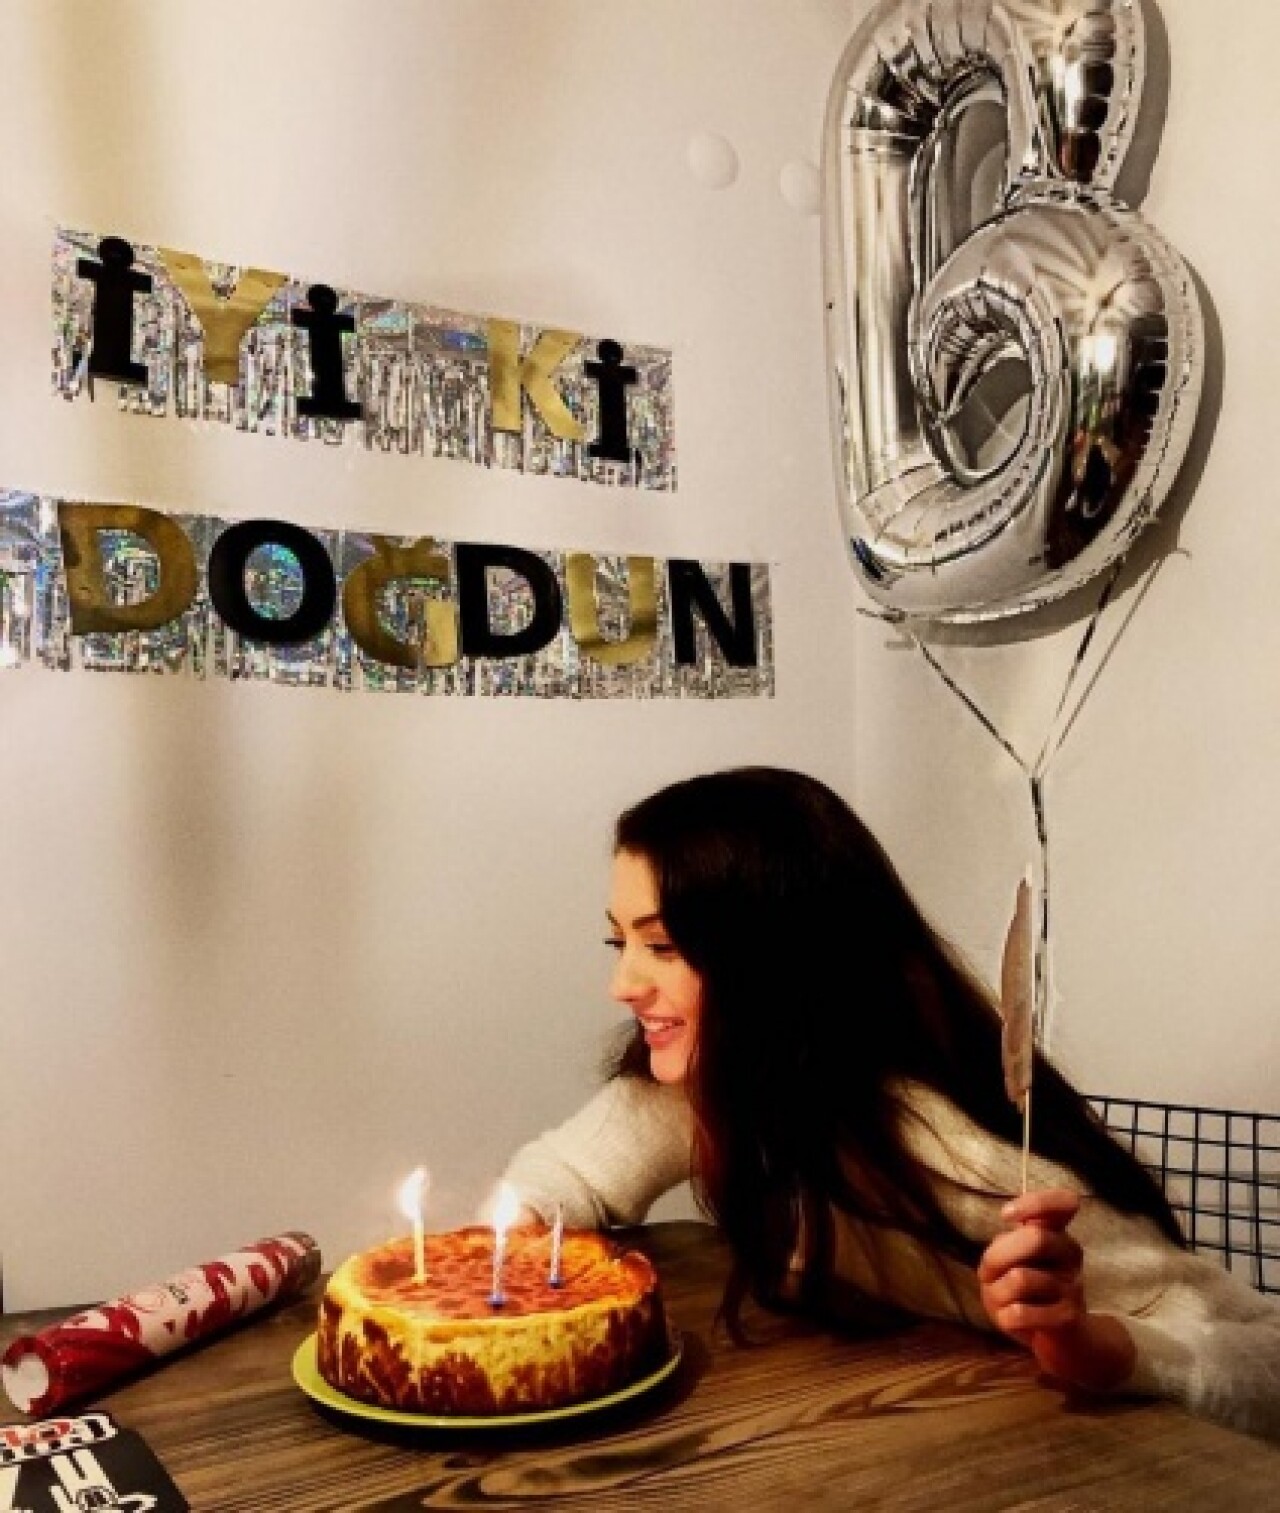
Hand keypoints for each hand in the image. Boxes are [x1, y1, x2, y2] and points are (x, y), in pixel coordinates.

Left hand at [977, 1187, 1134, 1392]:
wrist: (1063, 1342)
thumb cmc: (1030, 1293)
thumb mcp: (1014, 1262)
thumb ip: (1007, 1246)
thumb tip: (1003, 1248)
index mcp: (1057, 1233)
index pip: (1064, 1202)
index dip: (1035, 1203)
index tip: (1006, 1215)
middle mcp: (1071, 1254)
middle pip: (1035, 1238)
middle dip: (997, 1256)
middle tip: (985, 1274)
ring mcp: (1073, 1285)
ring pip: (1020, 1278)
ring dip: (996, 1293)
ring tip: (1002, 1303)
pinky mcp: (1069, 1316)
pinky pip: (1021, 1312)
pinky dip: (1005, 1318)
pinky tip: (1013, 1321)